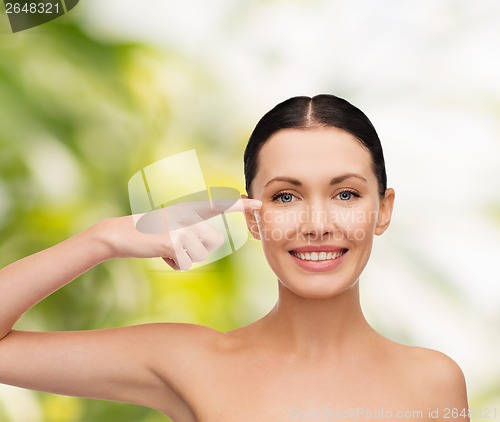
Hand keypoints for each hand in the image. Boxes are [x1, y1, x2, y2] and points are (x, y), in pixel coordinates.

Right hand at [95, 198, 261, 270]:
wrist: (121, 233)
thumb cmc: (148, 231)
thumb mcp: (173, 224)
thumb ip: (193, 229)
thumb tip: (211, 242)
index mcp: (189, 210)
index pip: (219, 205)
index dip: (240, 205)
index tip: (259, 203)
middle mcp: (188, 217)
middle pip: (214, 243)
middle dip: (199, 250)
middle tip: (177, 244)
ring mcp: (181, 229)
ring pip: (200, 255)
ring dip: (185, 257)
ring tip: (166, 247)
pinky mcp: (173, 243)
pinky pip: (185, 264)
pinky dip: (173, 264)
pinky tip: (159, 253)